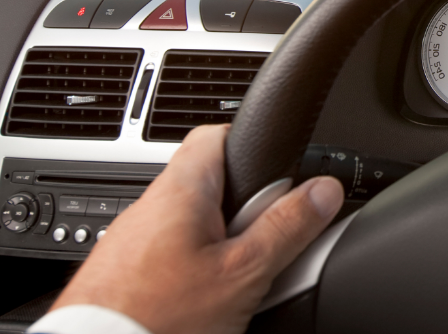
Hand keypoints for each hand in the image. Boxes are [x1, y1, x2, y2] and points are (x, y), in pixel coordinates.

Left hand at [51, 124, 344, 333]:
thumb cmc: (157, 319)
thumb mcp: (243, 273)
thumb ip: (287, 227)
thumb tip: (323, 191)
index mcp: (180, 190)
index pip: (217, 134)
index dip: (255, 145)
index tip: (282, 172)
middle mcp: (149, 208)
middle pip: (213, 190)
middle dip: (246, 215)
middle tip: (266, 249)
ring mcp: (131, 244)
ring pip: (194, 230)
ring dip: (222, 248)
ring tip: (238, 287)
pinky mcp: (123, 277)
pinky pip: (172, 260)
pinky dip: (195, 274)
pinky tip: (206, 304)